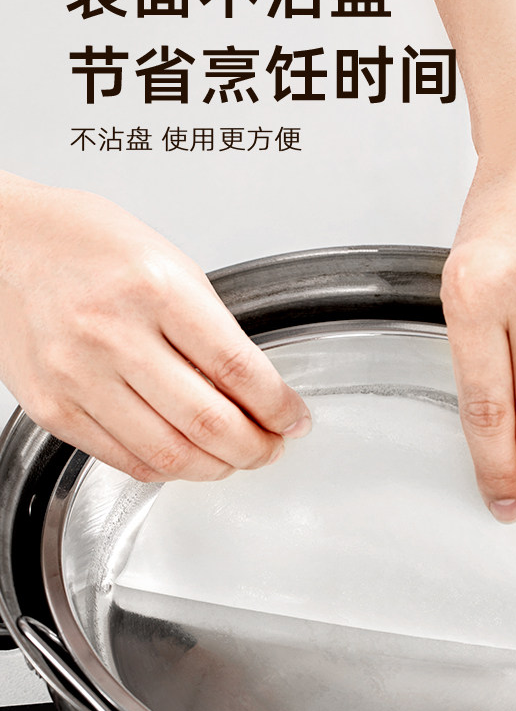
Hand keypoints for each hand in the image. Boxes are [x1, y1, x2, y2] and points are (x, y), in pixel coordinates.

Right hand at [0, 177, 310, 480]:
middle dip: (256, 447)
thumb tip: (255, 391)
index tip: (293, 418)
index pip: (238, 370)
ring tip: (235, 457)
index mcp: (155, 289)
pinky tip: (185, 455)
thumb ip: (212, 328)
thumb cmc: (90, 244)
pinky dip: (166, 468)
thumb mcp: (170, 263)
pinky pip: (123, 459)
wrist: (9, 242)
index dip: (278, 407)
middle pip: (208, 422)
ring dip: (216, 466)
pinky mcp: (52, 407)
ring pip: (168, 454)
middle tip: (271, 447)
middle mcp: (112, 334)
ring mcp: (77, 375)